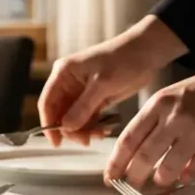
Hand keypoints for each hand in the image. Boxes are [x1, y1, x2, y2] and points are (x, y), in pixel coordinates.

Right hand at [39, 16, 186, 145]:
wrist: (147, 52)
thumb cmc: (123, 59)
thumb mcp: (102, 84)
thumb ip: (83, 107)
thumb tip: (66, 127)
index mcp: (63, 73)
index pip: (47, 102)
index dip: (48, 124)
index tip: (56, 143)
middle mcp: (69, 83)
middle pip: (60, 114)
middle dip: (71, 129)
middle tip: (86, 141)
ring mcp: (82, 92)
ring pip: (74, 119)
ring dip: (84, 130)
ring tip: (100, 134)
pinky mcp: (95, 98)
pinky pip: (87, 118)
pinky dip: (94, 127)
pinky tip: (105, 129)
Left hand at [105, 51, 194, 189]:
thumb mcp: (176, 94)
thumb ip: (158, 120)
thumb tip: (140, 150)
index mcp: (160, 103)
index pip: (129, 138)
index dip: (117, 161)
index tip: (110, 176)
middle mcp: (174, 117)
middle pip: (144, 156)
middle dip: (133, 176)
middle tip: (129, 187)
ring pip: (168, 167)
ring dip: (161, 178)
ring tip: (159, 181)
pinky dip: (187, 177)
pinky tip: (185, 178)